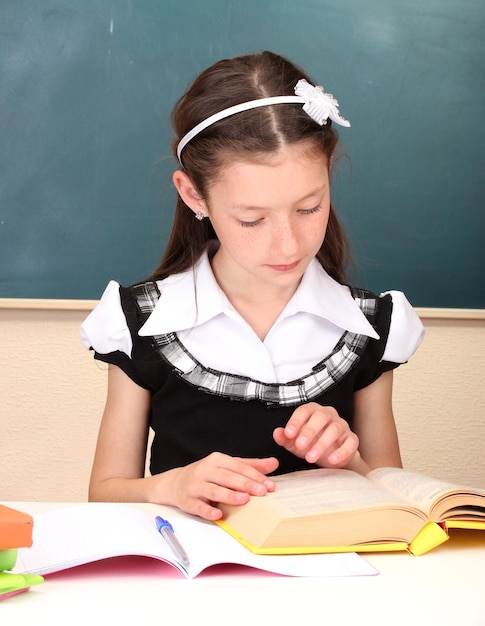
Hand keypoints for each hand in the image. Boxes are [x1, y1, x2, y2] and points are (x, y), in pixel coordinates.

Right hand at [157, 452, 278, 520]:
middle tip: (262, 492)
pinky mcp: (187, 500)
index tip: (269, 486)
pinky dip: (207, 510)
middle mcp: (205, 470)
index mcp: (217, 460)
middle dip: (245, 484)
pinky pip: (198, 506)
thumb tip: (274, 463)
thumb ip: (250, 465)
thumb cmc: (207, 474)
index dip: (254, 475)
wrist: (175, 483)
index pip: (238, 467)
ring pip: (213, 490)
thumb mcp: (227, 466)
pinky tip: (218, 515)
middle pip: (227, 477)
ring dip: (229, 495)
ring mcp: (195, 485)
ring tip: (244, 500)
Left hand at [273, 403, 358, 467]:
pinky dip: (342, 451)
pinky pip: (351, 442)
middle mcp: (328, 414)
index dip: (296, 421)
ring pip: (335, 429)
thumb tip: (276, 433)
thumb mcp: (294, 443)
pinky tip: (332, 460)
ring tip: (310, 458)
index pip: (304, 411)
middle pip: (321, 416)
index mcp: (312, 411)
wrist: (331, 458)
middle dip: (310, 431)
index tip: (288, 434)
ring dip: (322, 443)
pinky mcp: (352, 439)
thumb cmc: (310, 445)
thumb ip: (285, 438)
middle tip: (300, 445)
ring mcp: (342, 425)